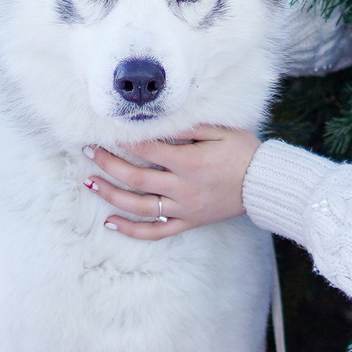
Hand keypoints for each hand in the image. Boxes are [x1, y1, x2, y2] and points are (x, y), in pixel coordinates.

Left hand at [83, 126, 259, 239]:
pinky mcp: (188, 221)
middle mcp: (182, 187)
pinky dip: (132, 230)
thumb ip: (190, 126)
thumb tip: (160, 120)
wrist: (264, 184)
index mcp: (189, 162)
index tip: (106, 131)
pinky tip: (111, 223)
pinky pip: (156, 231)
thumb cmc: (244, 152)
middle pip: (135, 178)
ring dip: (111, 195)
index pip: (147, 150)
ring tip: (89, 183)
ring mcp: (183, 208)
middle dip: (107, 164)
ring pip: (139, 206)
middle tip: (88, 152)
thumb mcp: (222, 130)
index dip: (124, 141)